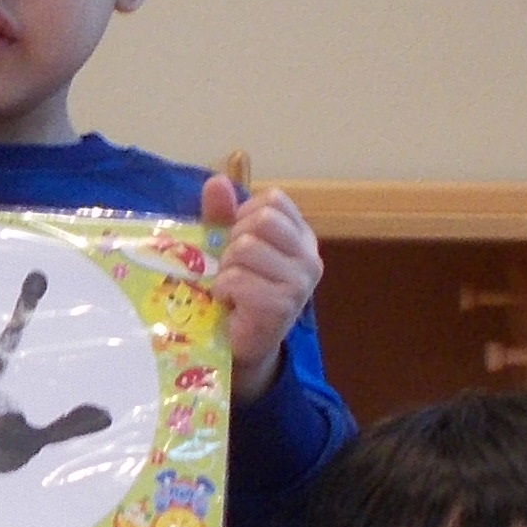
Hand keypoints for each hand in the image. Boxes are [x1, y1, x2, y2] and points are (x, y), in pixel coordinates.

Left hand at [201, 173, 320, 398]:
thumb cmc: (238, 291)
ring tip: (230, 284)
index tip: (238, 240)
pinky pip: (238, 278)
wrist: (241, 345)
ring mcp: (300, 283)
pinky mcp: (282, 306)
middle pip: (263, 219)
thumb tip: (217, 182)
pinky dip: (223, 288)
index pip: (274, 200)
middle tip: (232, 265)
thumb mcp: (227, 244)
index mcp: (301, 237)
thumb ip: (222, 213)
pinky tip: (228, 301)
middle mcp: (309, 257)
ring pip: (247, 247)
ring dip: (226, 266)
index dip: (245, 214)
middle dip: (235, 239)